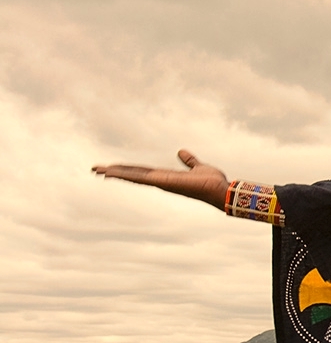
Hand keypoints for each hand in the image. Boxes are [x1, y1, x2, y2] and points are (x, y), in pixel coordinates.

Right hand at [93, 149, 229, 209]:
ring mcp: (161, 182)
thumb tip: (181, 152)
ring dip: (115, 172)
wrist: (221, 190)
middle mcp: (160, 181)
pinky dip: (128, 175)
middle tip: (95, 169)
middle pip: (133, 174)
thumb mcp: (198, 166)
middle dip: (114, 171)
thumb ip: (189, 161)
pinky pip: (142, 178)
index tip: (111, 168)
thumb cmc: (212, 181)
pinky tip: (114, 172)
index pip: (142, 172)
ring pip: (133, 176)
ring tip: (98, 170)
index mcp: (166, 177)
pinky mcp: (165, 182)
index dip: (126, 169)